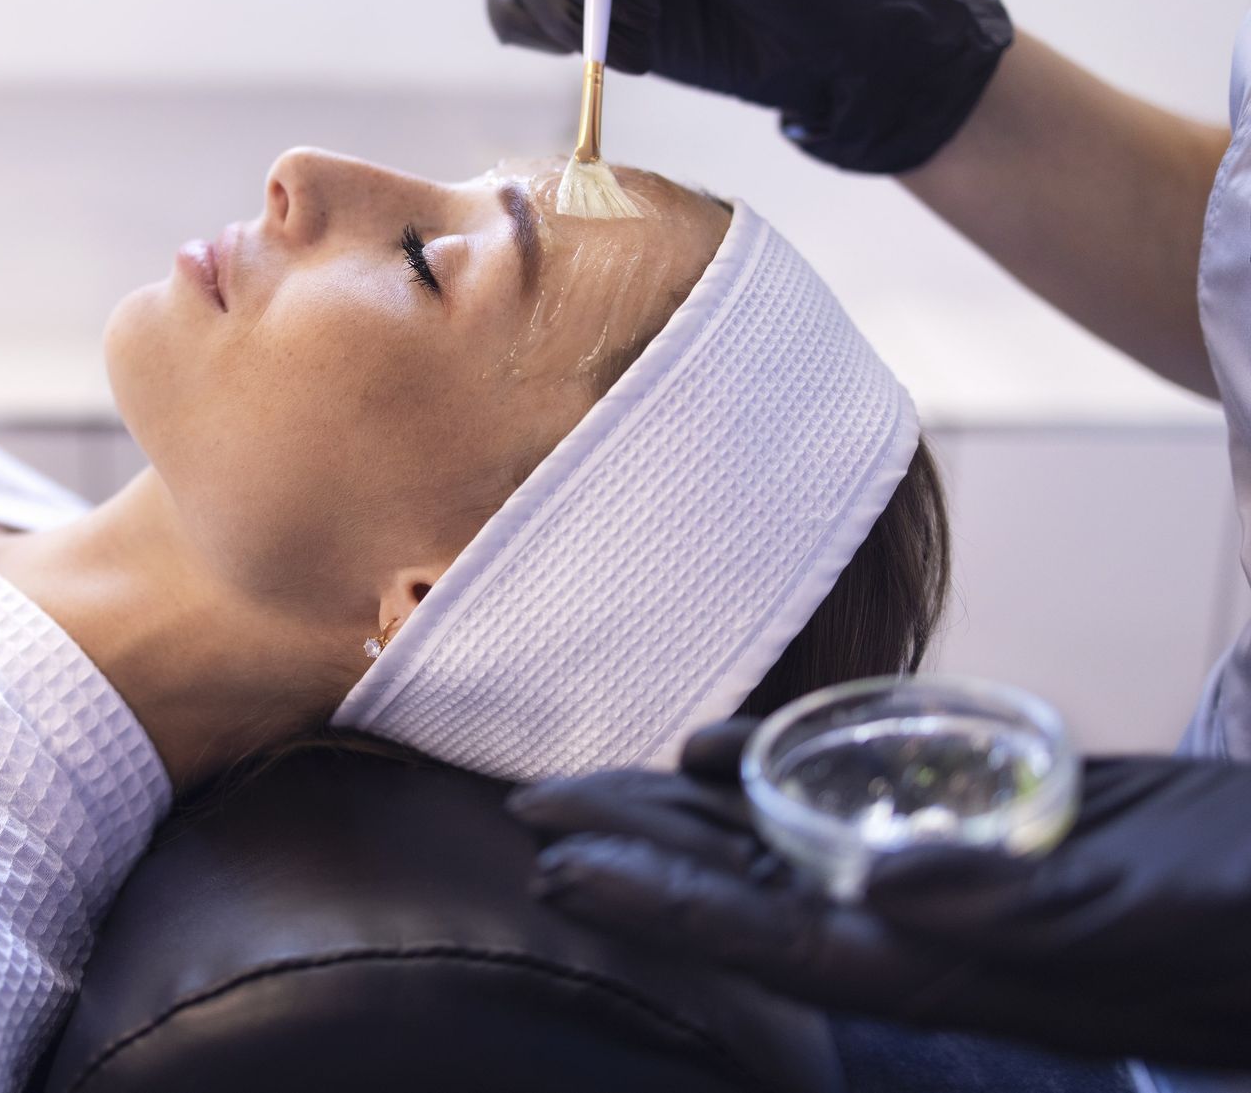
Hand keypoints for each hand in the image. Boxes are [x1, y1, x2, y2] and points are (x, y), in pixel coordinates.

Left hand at [508, 719, 1250, 1068]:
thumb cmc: (1244, 917)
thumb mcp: (1138, 907)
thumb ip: (1011, 901)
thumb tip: (883, 883)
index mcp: (948, 961)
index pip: (769, 935)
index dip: (658, 904)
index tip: (561, 868)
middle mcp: (923, 924)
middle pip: (747, 887)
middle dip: (637, 850)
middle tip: (531, 807)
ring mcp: (943, 874)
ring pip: (782, 840)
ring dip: (683, 812)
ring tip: (590, 783)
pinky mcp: (975, 823)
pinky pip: (849, 795)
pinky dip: (777, 769)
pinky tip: (715, 747)